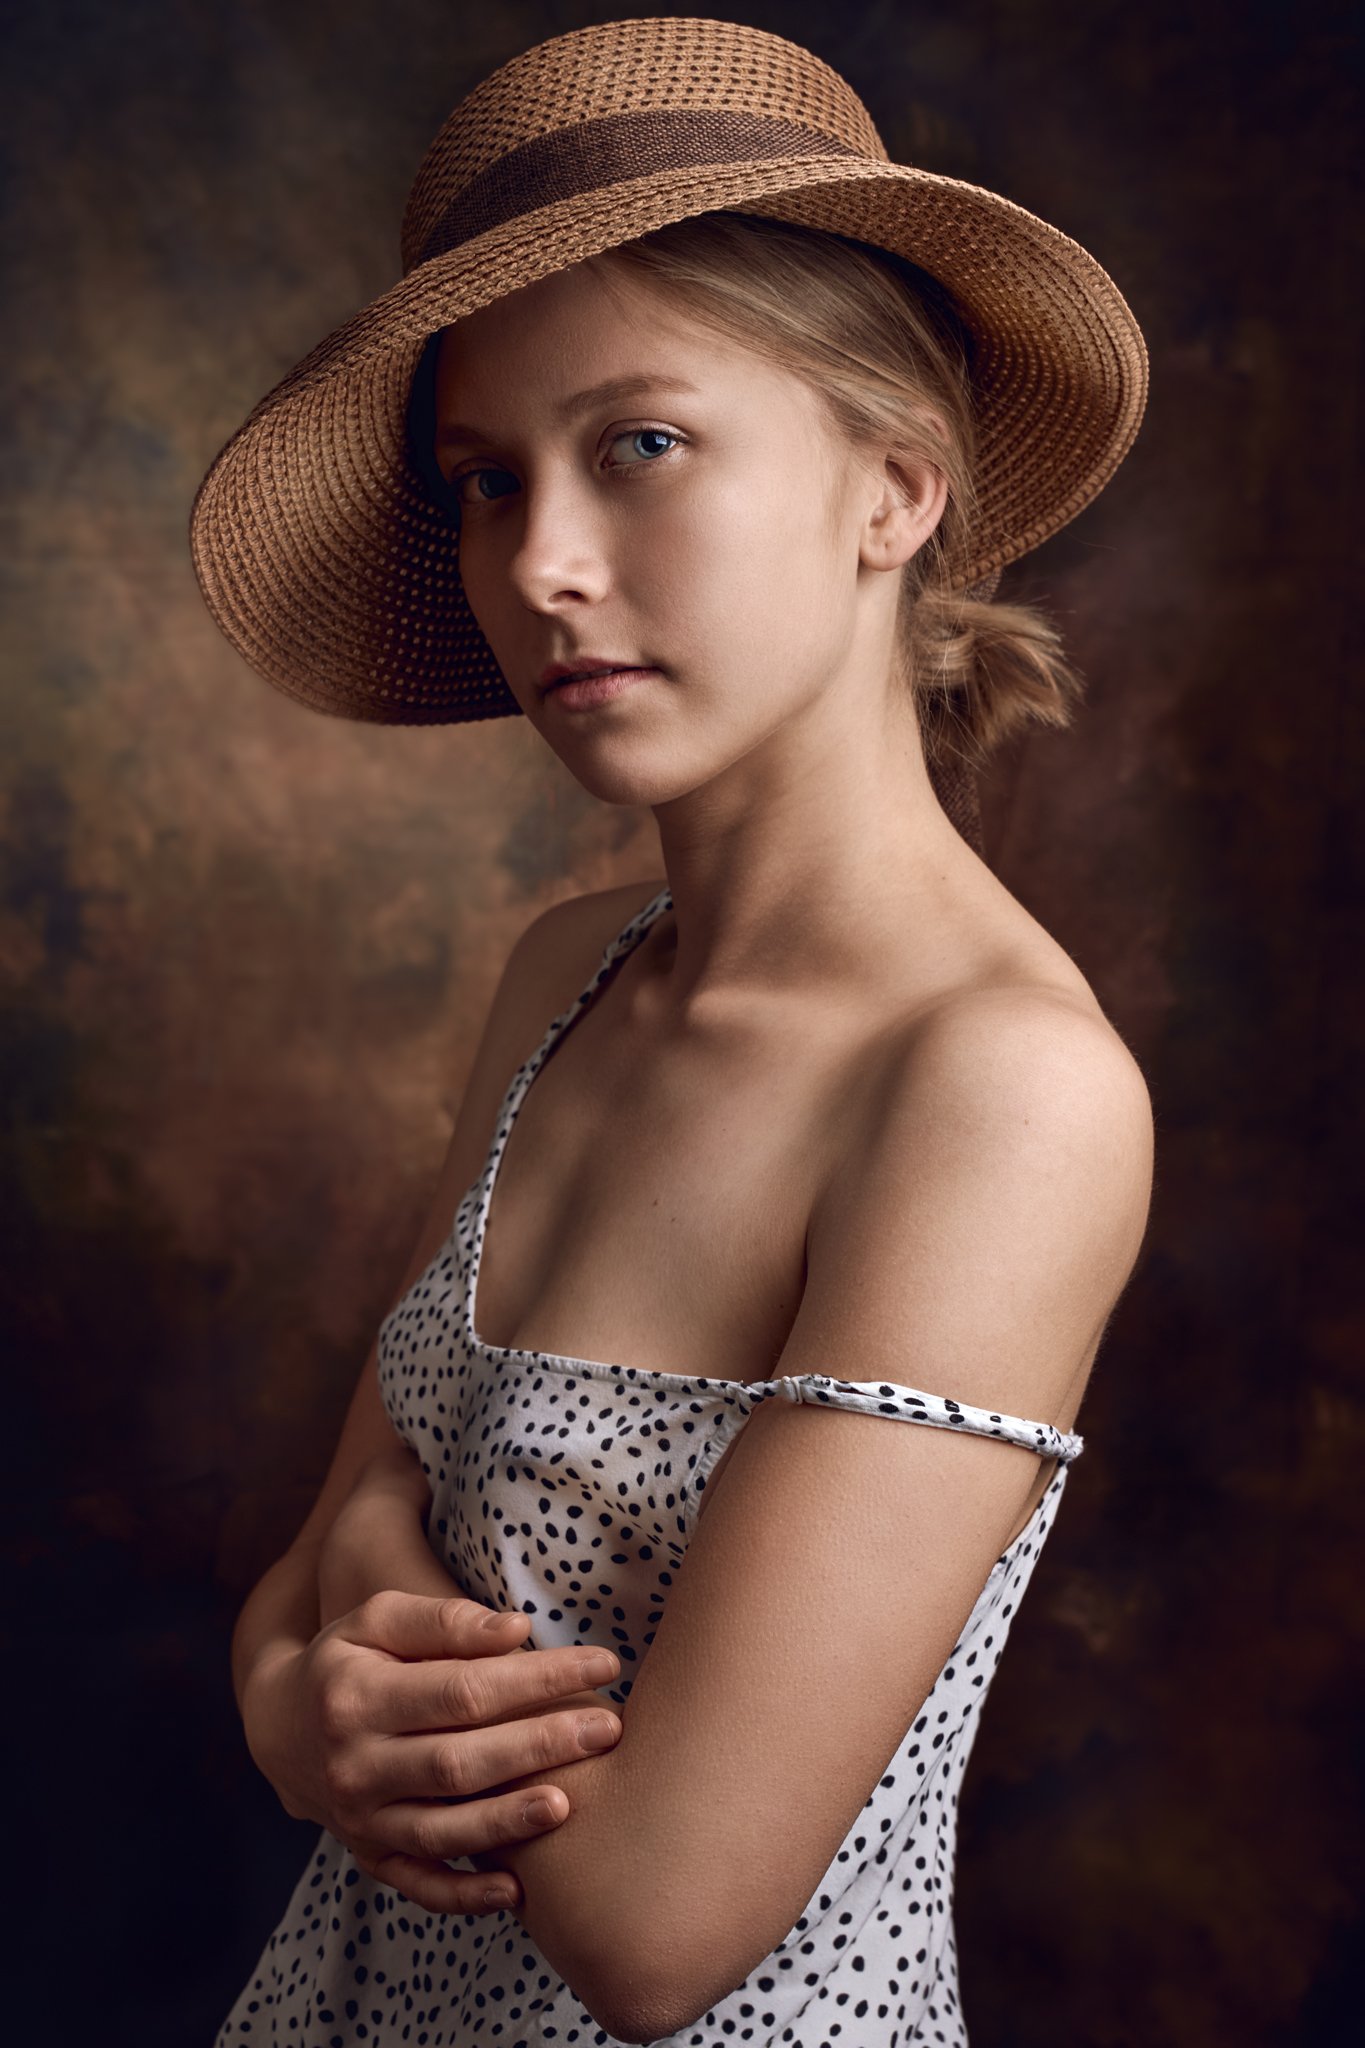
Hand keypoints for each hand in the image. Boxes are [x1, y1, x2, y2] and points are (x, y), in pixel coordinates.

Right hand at [242, 1590, 622, 1915]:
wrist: (277, 1727)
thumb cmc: (346, 1658)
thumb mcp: (376, 1619)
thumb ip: (443, 1621)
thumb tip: (516, 1630)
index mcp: (358, 1697)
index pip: (464, 1690)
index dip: (537, 1678)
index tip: (602, 1664)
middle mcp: (356, 1766)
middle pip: (460, 1762)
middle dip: (540, 1746)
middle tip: (608, 1729)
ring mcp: (360, 1820)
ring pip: (443, 1831)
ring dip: (508, 1822)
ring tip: (569, 1805)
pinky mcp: (369, 1856)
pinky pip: (419, 1885)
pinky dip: (465, 1896)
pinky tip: (515, 1891)